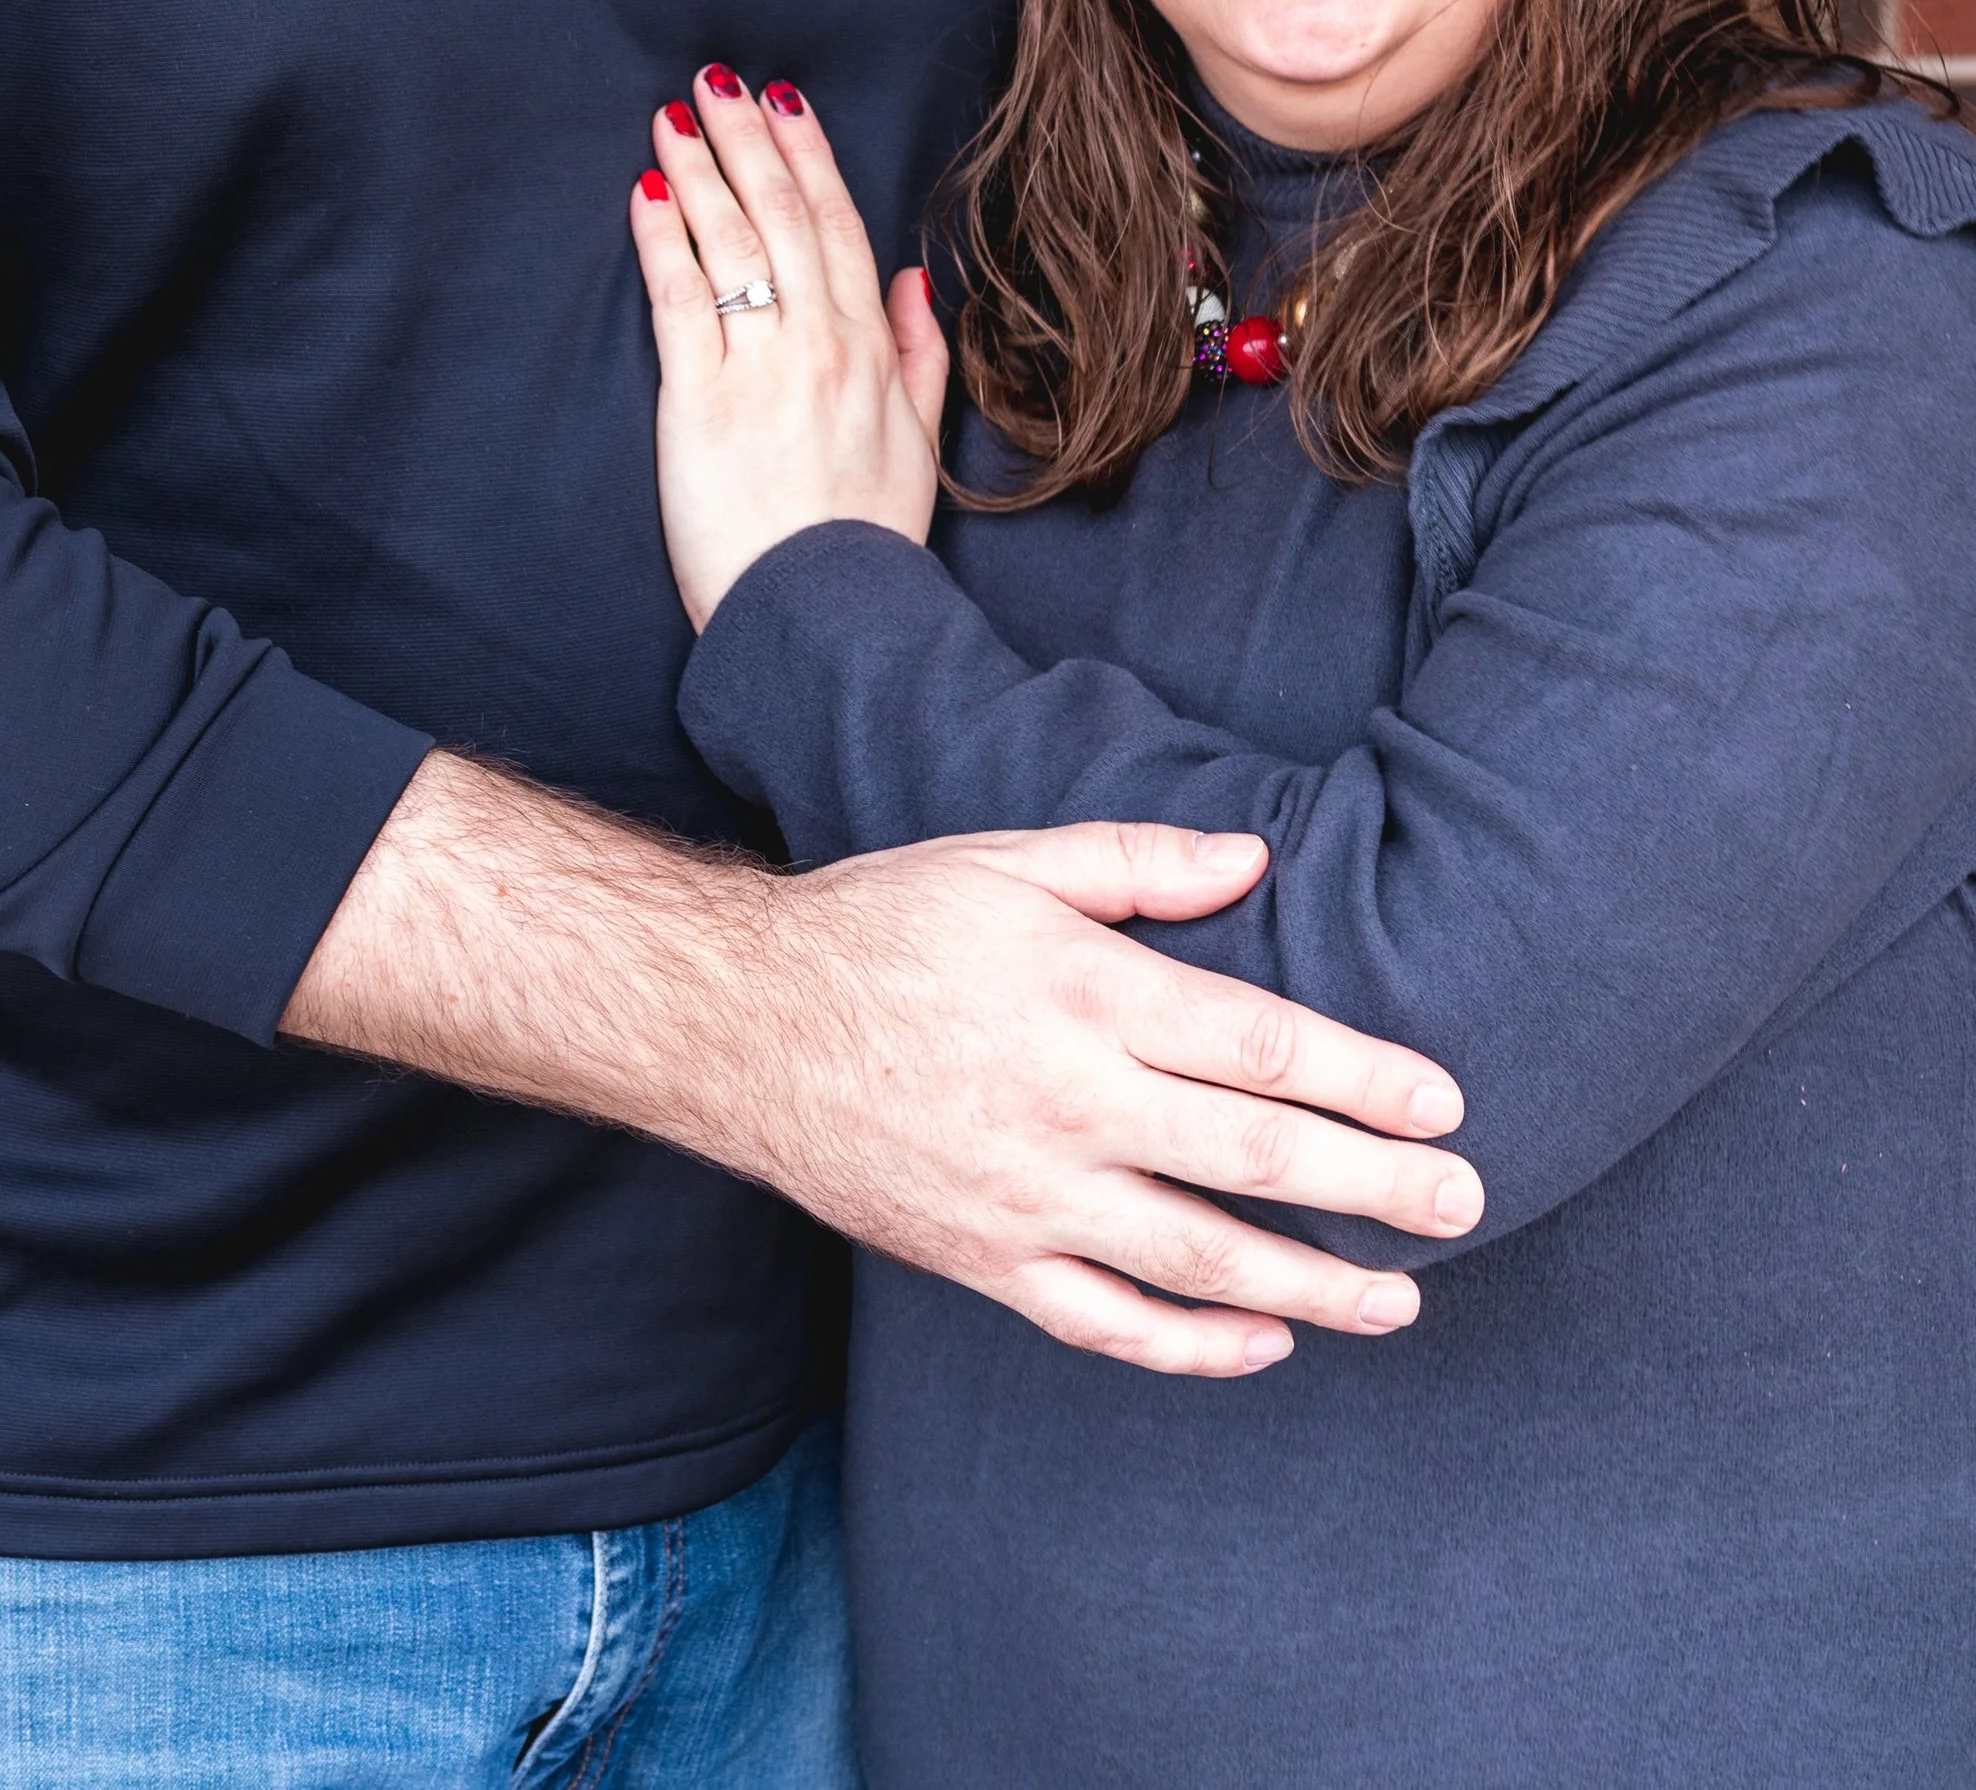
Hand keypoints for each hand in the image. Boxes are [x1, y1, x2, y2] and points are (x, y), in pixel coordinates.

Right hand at [289, 755, 1482, 1381]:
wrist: (738, 1022)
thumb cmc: (882, 923)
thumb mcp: (1007, 859)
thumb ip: (1137, 863)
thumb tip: (1256, 858)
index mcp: (1082, 991)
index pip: (1260, 1044)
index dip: (1364, 1078)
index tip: (1446, 1103)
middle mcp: (1066, 1100)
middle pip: (1253, 1158)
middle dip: (1373, 1188)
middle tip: (1466, 1205)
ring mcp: (1024, 1193)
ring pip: (1197, 1260)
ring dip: (1311, 1287)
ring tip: (1398, 1301)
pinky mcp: (982, 1258)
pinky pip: (1104, 1320)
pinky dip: (1190, 1346)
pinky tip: (1261, 1344)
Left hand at [629, 67, 947, 627]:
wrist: (827, 618)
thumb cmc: (867, 539)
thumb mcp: (919, 442)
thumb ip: (921, 354)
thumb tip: (917, 280)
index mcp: (872, 350)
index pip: (840, 228)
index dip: (810, 158)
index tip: (785, 102)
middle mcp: (821, 344)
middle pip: (784, 216)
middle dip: (750, 140)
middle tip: (719, 80)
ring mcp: (762, 369)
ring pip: (732, 244)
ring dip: (702, 170)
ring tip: (674, 116)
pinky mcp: (701, 403)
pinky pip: (682, 300)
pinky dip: (664, 241)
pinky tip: (647, 194)